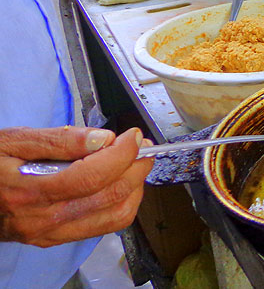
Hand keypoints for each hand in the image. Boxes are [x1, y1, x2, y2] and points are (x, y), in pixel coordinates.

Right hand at [0, 127, 153, 247]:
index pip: (94, 175)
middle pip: (110, 196)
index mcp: (30, 190)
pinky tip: (119, 182)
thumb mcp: (13, 141)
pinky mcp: (55, 238)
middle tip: (141, 145)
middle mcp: (43, 218)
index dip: (123, 153)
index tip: (133, 135)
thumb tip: (102, 138)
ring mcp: (50, 233)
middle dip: (136, 167)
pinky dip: (122, 203)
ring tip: (134, 162)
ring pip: (115, 216)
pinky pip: (103, 226)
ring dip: (135, 187)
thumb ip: (60, 140)